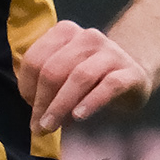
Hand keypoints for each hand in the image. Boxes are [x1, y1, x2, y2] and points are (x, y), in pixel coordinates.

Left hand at [17, 20, 147, 131]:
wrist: (132, 77)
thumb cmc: (90, 79)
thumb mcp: (63, 76)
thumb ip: (45, 89)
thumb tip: (35, 119)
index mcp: (64, 32)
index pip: (35, 60)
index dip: (27, 87)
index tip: (30, 107)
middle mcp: (88, 38)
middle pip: (54, 70)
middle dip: (42, 101)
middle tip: (39, 126)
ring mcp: (112, 53)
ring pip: (79, 77)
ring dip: (61, 105)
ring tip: (52, 126)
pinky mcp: (131, 72)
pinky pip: (110, 86)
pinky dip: (91, 102)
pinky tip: (79, 116)